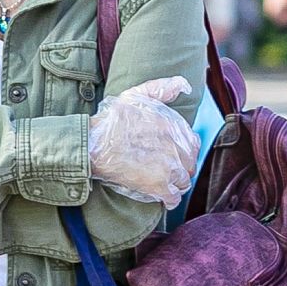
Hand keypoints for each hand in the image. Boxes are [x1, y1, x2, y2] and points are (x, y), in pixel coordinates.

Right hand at [88, 76, 201, 203]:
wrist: (94, 144)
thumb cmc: (112, 119)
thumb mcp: (136, 94)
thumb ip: (163, 88)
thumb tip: (186, 86)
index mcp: (175, 126)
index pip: (193, 143)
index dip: (182, 149)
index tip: (170, 153)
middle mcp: (177, 147)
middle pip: (190, 163)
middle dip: (180, 167)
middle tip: (163, 169)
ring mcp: (170, 168)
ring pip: (183, 182)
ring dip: (174, 184)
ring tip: (161, 182)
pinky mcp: (159, 186)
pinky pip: (173, 198)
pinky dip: (168, 199)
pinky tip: (159, 195)